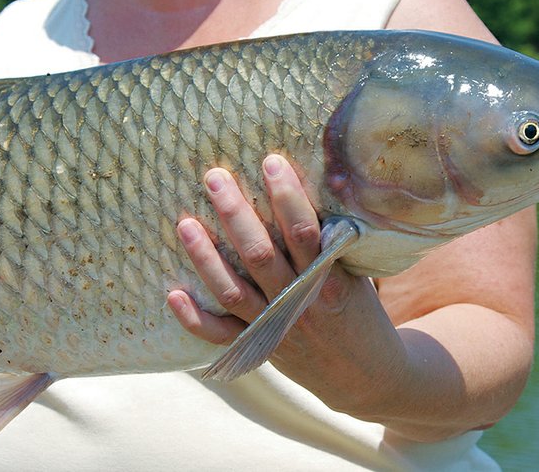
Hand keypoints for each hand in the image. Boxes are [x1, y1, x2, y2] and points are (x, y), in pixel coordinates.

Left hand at [166, 154, 410, 415]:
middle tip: (214, 177)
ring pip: (232, 290)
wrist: (365, 376)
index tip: (270, 162)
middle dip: (235, 213)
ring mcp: (275, 328)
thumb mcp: (359, 274)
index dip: (286, 197)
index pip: (304, 232)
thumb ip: (334, 241)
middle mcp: (298, 303)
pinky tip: (172, 293)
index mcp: (329, 281)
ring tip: (185, 223)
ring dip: (206, 257)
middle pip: (259, 255)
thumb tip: (322, 185)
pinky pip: (220, 336)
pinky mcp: (259, 348)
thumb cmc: (362, 313)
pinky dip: (195, 318)